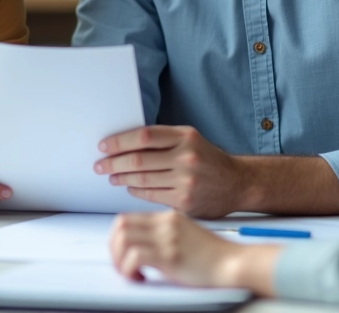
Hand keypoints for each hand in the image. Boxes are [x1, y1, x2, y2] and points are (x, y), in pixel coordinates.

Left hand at [95, 126, 243, 217]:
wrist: (237, 183)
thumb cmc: (208, 160)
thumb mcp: (191, 140)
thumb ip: (163, 140)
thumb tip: (126, 143)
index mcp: (186, 136)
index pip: (144, 136)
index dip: (120, 141)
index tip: (105, 146)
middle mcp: (186, 157)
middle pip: (139, 159)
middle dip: (114, 162)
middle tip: (100, 164)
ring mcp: (186, 181)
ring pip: (142, 179)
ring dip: (121, 177)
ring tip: (111, 175)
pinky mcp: (184, 202)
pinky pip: (151, 195)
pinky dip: (136, 190)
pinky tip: (129, 186)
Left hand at [109, 211, 278, 294]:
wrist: (232, 262)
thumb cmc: (212, 254)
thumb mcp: (185, 233)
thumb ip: (164, 232)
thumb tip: (141, 244)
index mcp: (167, 216)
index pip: (128, 218)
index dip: (117, 237)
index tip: (121, 253)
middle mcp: (165, 224)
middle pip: (121, 225)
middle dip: (113, 247)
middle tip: (120, 264)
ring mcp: (167, 238)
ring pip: (123, 239)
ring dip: (119, 259)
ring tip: (129, 272)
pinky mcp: (170, 256)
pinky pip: (135, 257)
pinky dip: (129, 270)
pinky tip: (140, 278)